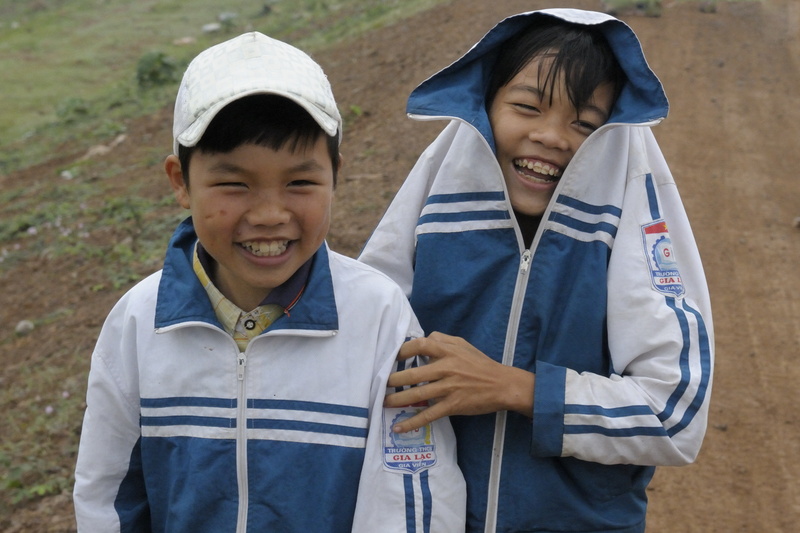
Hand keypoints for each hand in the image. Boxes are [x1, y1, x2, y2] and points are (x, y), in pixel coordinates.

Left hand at [384, 332, 534, 432]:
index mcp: (447, 351)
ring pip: (417, 396)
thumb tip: (423, 338)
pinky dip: (412, 422)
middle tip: (380, 383)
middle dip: (393, 380)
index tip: (392, 357)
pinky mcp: (452, 405)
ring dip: (397, 400)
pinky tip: (398, 427)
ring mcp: (449, 388)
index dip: (402, 351)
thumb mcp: (463, 344)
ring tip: (383, 402)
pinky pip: (428, 415)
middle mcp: (446, 368)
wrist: (502, 385)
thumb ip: (442, 339)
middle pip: (413, 374)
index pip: (419, 346)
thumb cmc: (480, 364)